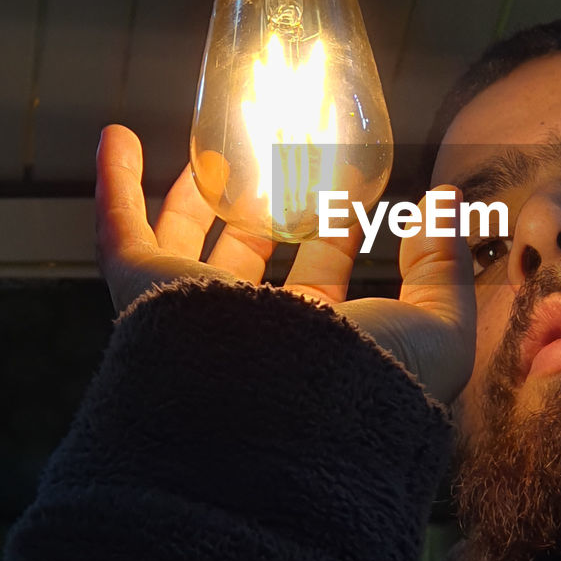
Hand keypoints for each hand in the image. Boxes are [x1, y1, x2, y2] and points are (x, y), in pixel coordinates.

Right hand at [95, 125, 475, 403]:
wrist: (293, 423)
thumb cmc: (375, 385)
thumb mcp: (437, 327)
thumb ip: (441, 265)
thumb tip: (444, 203)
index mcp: (318, 345)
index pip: (322, 278)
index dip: (335, 232)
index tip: (350, 189)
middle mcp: (253, 334)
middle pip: (248, 262)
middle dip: (262, 215)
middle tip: (275, 165)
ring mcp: (196, 315)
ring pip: (182, 248)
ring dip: (190, 198)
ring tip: (204, 153)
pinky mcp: (148, 296)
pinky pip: (120, 232)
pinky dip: (115, 185)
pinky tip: (120, 138)